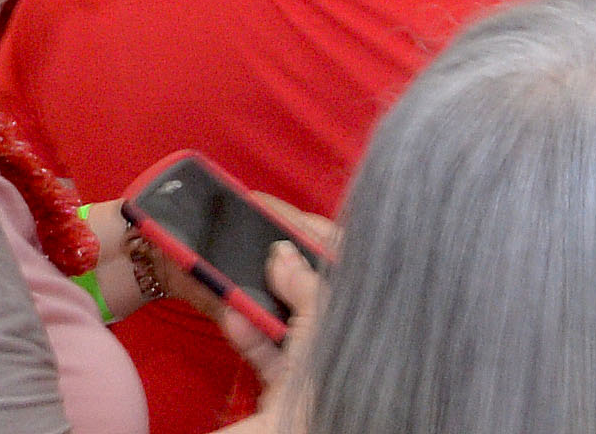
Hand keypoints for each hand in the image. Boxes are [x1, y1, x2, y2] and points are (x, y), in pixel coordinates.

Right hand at [201, 193, 340, 385]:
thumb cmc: (332, 385)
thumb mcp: (322, 327)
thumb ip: (306, 287)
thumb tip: (281, 254)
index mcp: (364, 316)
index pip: (343, 259)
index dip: (314, 231)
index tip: (278, 210)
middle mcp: (344, 335)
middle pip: (310, 283)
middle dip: (280, 260)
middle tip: (251, 232)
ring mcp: (315, 361)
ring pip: (284, 314)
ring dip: (257, 294)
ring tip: (233, 268)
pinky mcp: (287, 386)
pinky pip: (267, 349)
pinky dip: (248, 333)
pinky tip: (232, 315)